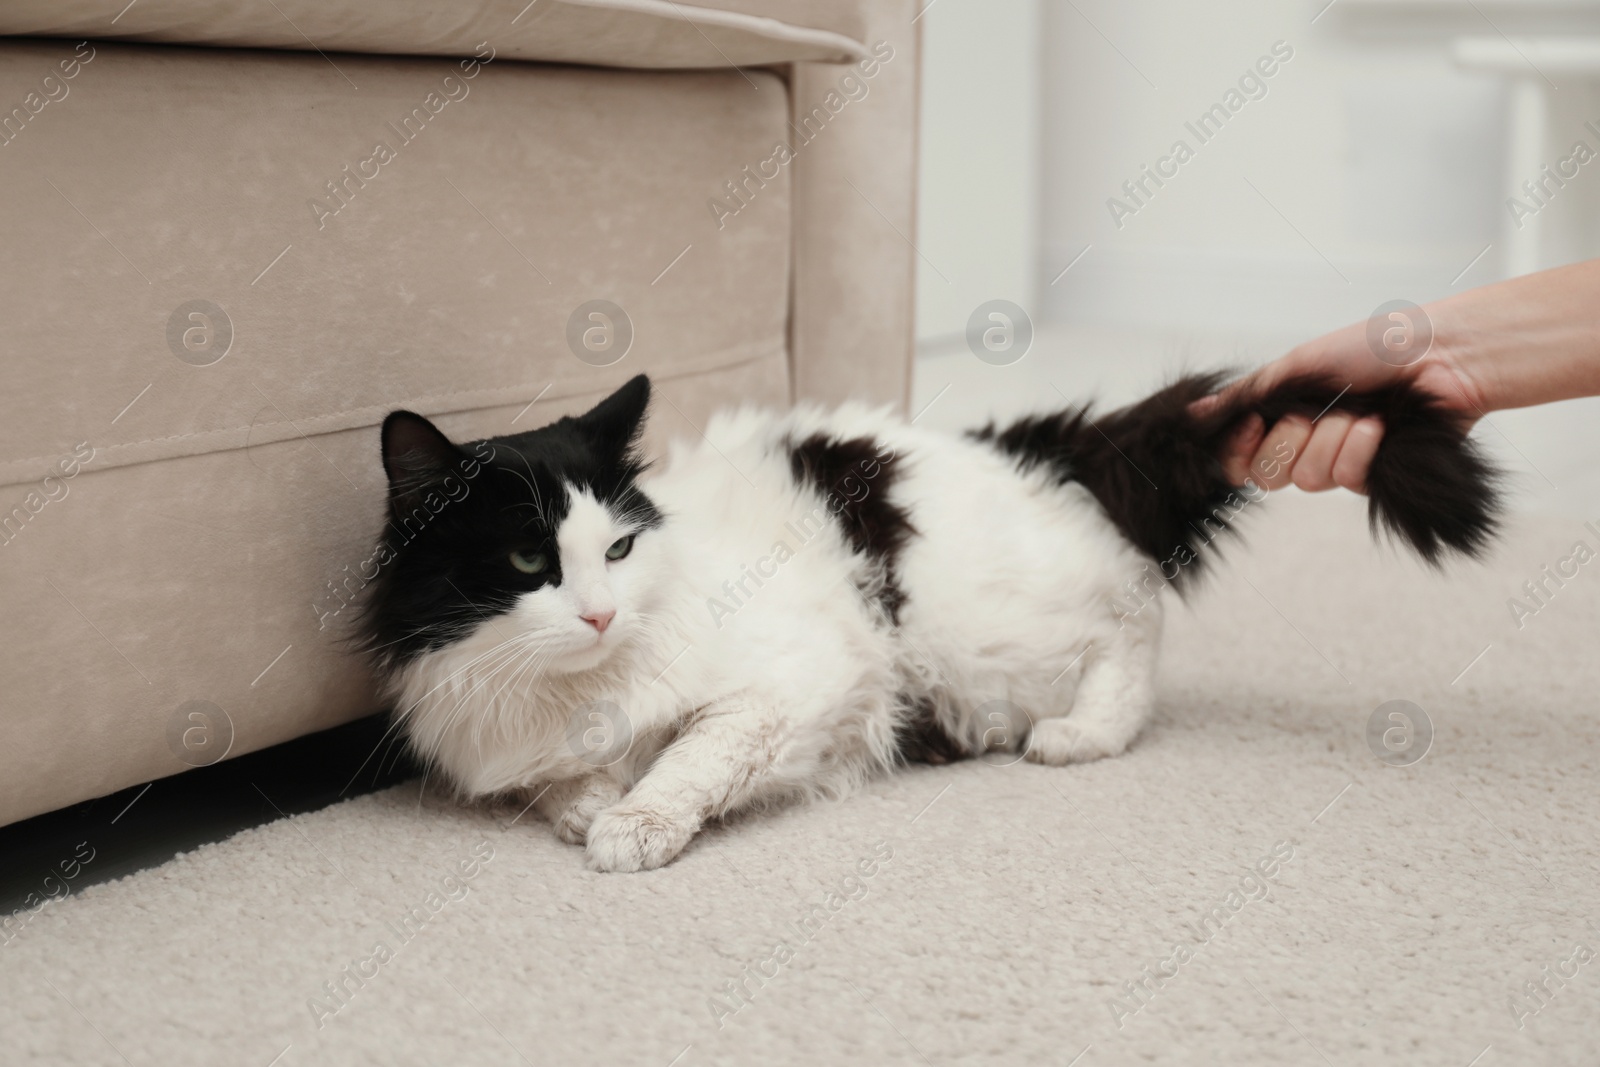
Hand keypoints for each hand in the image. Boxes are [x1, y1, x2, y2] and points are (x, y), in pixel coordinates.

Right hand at [1195, 318, 1487, 494]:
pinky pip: (1344, 479)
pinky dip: (1358, 448)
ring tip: (1360, 412)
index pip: (1238, 459)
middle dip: (1288, 442)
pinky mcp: (1370, 477)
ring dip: (1331, 440)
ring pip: (1305, 480)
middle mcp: (1305, 443)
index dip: (1237, 451)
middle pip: (1266, 476)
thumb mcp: (1297, 365)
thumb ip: (1247, 394)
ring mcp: (1337, 461)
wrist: (1438, 356)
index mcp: (1282, 415)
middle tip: (1311, 413)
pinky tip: (1378, 427)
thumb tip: (1194, 413)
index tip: (1252, 425)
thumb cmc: (1372, 348)